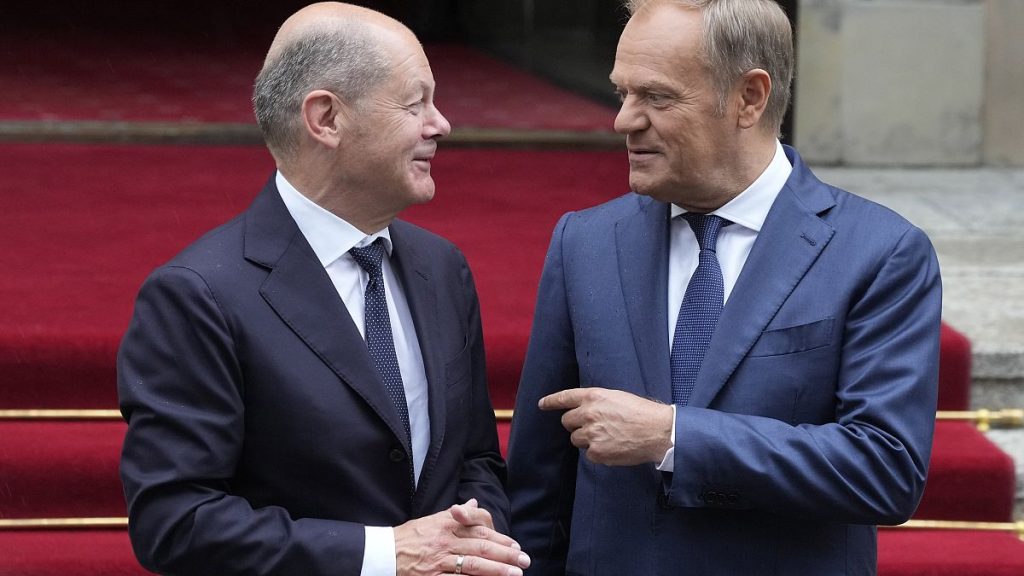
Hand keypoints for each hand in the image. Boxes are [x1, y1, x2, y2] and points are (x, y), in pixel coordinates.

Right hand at [395, 499, 529, 575]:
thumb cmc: (409, 537)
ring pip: (474, 565)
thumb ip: (456, 515)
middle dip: (506, 554)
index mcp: (447, 524)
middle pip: (481, 547)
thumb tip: (473, 503)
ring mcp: (439, 561)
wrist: (382, 553)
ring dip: (497, 570)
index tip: (515, 546)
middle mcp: (445, 541)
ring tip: (515, 574)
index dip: (500, 538)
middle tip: (524, 560)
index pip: (479, 530)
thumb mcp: (431, 519)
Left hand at [539, 387, 673, 465]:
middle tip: (594, 427)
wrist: (658, 431)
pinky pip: (588, 454)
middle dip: (576, 425)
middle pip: (567, 422)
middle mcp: (588, 414)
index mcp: (594, 396)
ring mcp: (591, 434)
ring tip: (608, 437)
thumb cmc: (642, 412)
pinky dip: (598, 452)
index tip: (542, 404)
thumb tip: (585, 410)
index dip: (551, 401)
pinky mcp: (597, 452)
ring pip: (576, 439)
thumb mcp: (617, 397)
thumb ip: (597, 402)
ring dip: (587, 439)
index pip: (565, 398)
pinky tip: (613, 447)